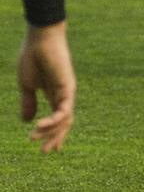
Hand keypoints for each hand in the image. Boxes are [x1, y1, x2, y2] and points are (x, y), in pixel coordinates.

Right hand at [18, 21, 75, 152]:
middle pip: (65, 122)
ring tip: (35, 138)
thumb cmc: (32, 58)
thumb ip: (28, 102)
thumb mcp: (27, 85)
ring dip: (51, 131)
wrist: (39, 39)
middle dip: (56, 138)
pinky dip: (54, 120)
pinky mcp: (68, 87)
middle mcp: (64, 95)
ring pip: (65, 119)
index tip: (47, 148)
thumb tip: (27, 121)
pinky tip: (41, 126)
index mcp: (54, 94)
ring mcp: (67, 91)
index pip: (58, 118)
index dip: (54, 133)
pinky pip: (64, 109)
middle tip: (45, 152)